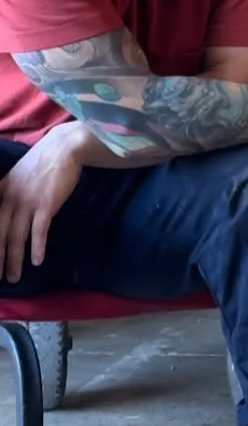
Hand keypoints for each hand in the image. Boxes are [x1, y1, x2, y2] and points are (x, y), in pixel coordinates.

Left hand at [0, 123, 84, 281]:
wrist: (64, 148)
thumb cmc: (43, 163)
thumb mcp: (17, 176)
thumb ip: (8, 194)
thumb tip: (6, 216)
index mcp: (1, 192)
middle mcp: (10, 198)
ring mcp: (27, 202)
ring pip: (16, 237)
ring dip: (14, 260)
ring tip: (14, 277)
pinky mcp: (46, 204)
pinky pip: (39, 231)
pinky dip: (37, 247)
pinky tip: (37, 261)